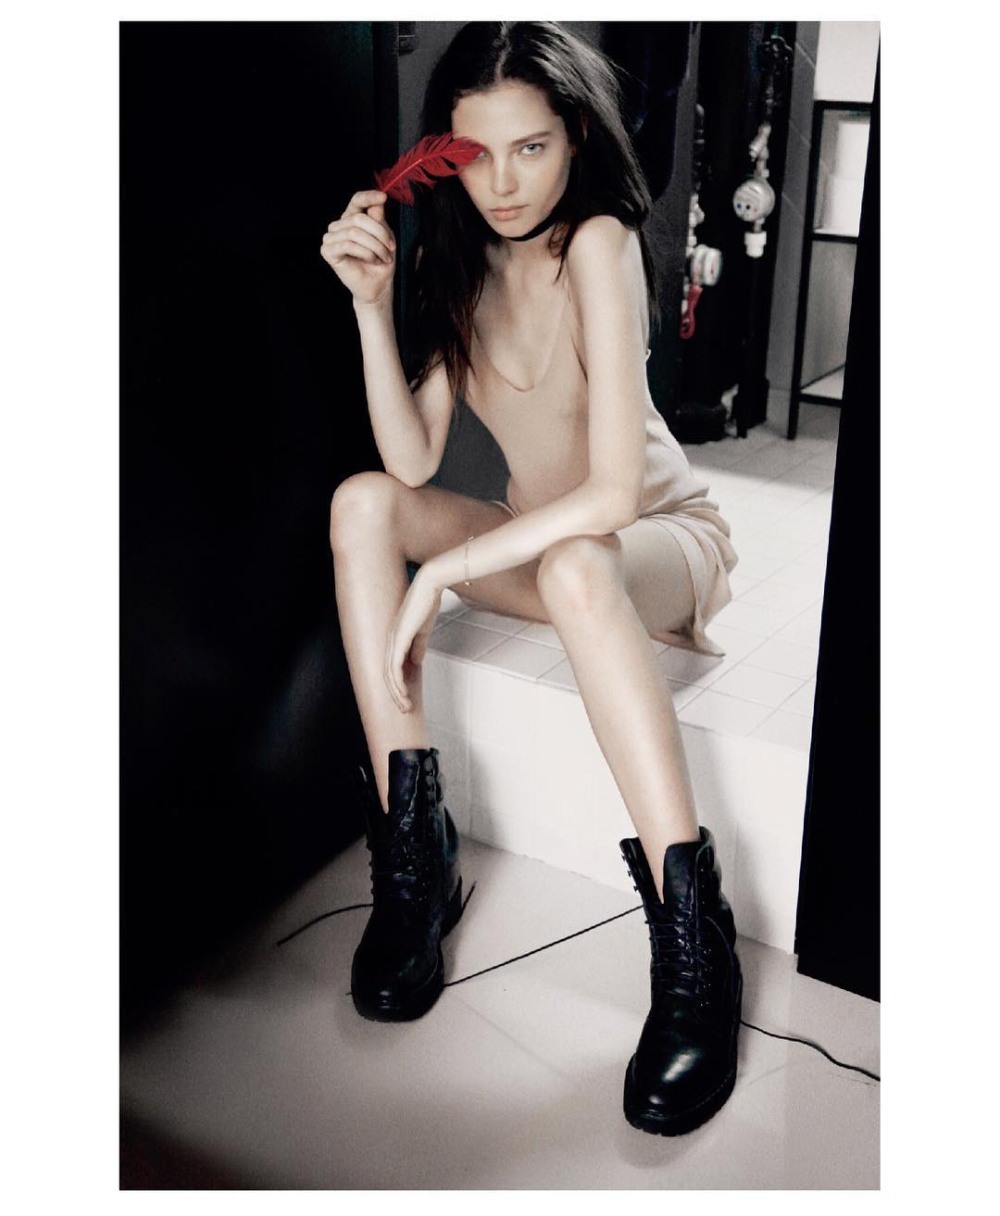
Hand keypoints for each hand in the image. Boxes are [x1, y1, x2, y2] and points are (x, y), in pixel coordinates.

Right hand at [320, 189, 395, 305]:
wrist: (377, 285)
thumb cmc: (381, 260)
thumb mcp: (384, 236)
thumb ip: (379, 218)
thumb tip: (380, 197)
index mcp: (351, 218)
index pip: (356, 200)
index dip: (368, 196)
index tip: (384, 197)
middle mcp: (338, 225)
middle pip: (359, 219)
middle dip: (379, 234)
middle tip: (391, 248)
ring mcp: (330, 238)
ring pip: (354, 232)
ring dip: (375, 246)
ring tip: (383, 258)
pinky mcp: (327, 251)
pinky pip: (348, 245)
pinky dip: (365, 253)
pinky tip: (372, 260)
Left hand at [384, 569, 442, 713]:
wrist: (429, 587)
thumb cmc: (426, 603)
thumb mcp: (423, 631)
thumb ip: (418, 647)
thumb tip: (417, 662)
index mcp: (394, 638)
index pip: (392, 667)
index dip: (398, 684)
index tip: (407, 697)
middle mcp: (389, 640)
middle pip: (387, 675)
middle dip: (395, 694)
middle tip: (405, 709)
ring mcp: (392, 640)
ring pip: (389, 675)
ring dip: (397, 693)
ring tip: (405, 707)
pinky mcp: (398, 639)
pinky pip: (394, 667)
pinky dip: (398, 683)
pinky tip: (404, 694)